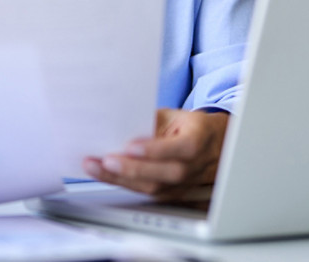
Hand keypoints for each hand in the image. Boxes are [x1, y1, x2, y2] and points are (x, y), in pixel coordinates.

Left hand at [83, 108, 228, 201]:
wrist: (212, 144)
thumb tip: (119, 122)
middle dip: (134, 169)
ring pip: (157, 187)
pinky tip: (105, 175)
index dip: (158, 149)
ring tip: (96, 167)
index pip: (184, 147)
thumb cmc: (188, 126)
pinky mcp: (174, 193)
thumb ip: (151, 121)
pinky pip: (149, 192)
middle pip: (169, 173)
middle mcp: (197, 164)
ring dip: (122, 179)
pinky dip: (124, 184)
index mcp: (200, 137)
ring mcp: (187, 183)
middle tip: (106, 160)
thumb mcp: (173, 115)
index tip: (131, 146)